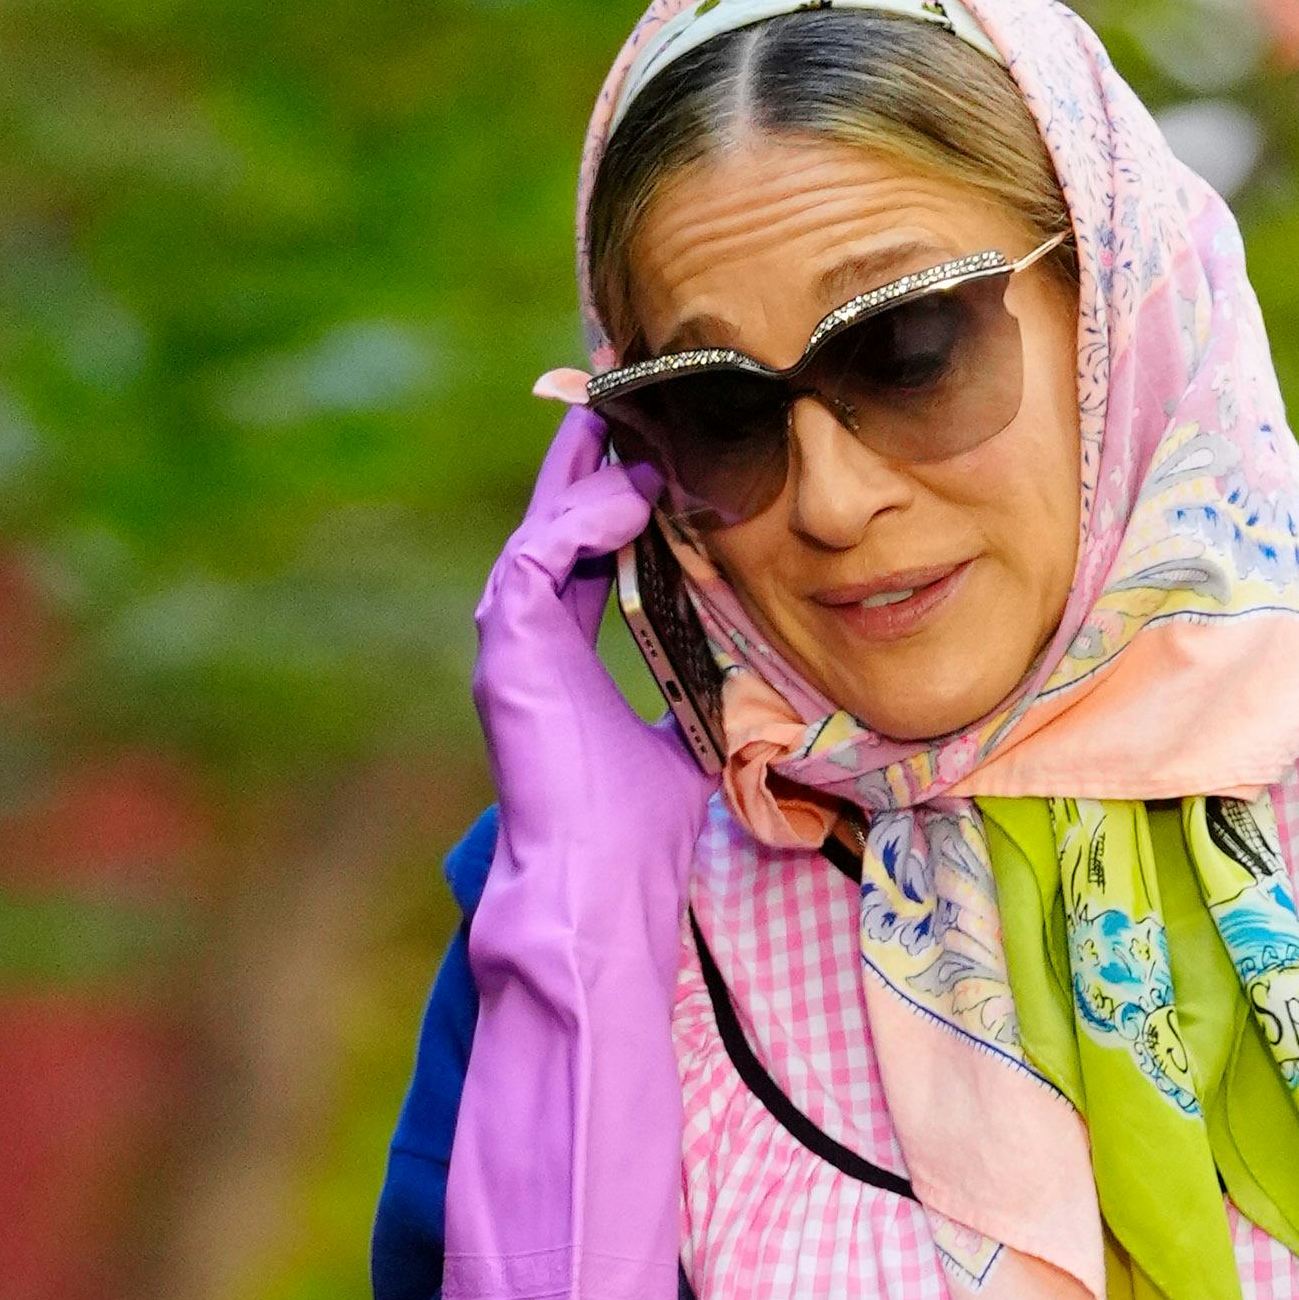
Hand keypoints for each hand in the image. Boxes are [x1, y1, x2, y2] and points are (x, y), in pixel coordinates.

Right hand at [440, 407, 715, 1299]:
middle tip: (650, 385)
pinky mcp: (506, 663)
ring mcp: (511, 652)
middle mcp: (532, 647)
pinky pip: (536, 563)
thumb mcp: (703, 747)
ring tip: (635, 410)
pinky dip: (578, 519)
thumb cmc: (650, 853)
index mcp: (571, 660)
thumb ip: (719, 699)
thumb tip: (791, 684)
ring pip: (543, 525)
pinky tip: (630, 489)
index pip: (598, 547)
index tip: (678, 436)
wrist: (600, 915)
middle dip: (603, 448)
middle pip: (565, 518)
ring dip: (589, 466)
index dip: (633, 487)